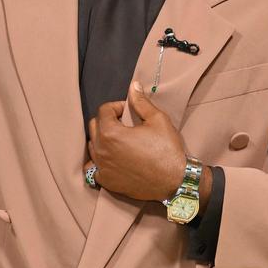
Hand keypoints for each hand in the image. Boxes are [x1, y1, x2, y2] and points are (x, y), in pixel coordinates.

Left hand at [83, 82, 185, 200]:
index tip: (129, 110)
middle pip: (94, 127)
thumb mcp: (158, 120)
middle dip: (107, 121)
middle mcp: (101, 151)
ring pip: (93, 147)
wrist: (175, 181)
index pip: (104, 110)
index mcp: (110, 133)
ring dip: (103, 140)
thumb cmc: (167, 150)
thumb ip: (141, 102)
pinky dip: (102, 161)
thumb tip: (133, 86)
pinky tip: (115, 159)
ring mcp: (102, 168)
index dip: (117, 106)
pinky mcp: (107, 182)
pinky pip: (95, 168)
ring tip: (120, 141)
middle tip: (124, 124)